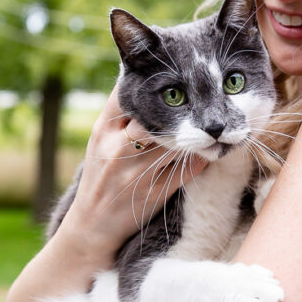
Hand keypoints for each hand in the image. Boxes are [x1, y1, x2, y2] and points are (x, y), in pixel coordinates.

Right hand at [61, 85, 206, 254]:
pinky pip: (189, 167)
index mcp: (102, 132)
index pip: (127, 94)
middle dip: (179, 105)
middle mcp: (118, 149)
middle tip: (201, 92)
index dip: (150, 81)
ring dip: (195, 130)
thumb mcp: (99, 142)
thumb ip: (121, 116)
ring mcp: (138, 173)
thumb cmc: (100, 177)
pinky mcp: (157, 192)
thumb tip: (146, 82)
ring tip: (209, 120)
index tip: (171, 75)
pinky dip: (203, 155)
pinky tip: (209, 147)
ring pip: (176, 140)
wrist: (92, 226)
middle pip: (155, 116)